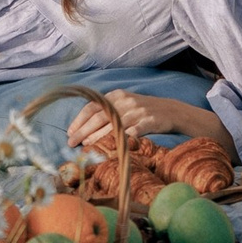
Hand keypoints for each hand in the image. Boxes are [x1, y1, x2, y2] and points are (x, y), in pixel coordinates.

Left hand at [64, 88, 217, 150]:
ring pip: (114, 124)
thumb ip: (107, 110)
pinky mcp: (150, 121)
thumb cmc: (143, 111)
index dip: (79, 120)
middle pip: (100, 116)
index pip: (93, 106)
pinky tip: (114, 147)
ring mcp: (138, 111)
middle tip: (72, 143)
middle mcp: (126, 101)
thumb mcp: (125, 104)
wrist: (172, 111)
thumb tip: (83, 127)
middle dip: (83, 130)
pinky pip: (134, 131)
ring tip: (87, 146)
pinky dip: (123, 139)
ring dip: (98, 136)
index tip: (69, 132)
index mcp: (117, 95)